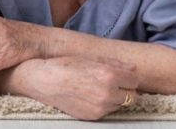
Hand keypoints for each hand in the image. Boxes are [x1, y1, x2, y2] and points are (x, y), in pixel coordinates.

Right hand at [20, 56, 138, 120]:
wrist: (41, 80)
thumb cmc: (63, 65)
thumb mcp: (89, 59)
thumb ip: (114, 63)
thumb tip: (132, 68)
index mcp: (108, 75)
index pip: (134, 80)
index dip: (127, 77)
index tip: (120, 75)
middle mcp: (107, 93)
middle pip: (132, 96)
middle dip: (125, 89)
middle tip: (112, 83)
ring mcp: (100, 107)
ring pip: (120, 105)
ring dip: (115, 98)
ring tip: (98, 89)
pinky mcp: (92, 116)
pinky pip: (107, 111)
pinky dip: (103, 105)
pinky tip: (90, 96)